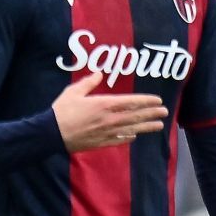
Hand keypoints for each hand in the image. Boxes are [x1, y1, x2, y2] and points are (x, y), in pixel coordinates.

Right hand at [52, 75, 166, 151]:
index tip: (157, 100)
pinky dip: (128, 137)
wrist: (50, 134)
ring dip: (147, 126)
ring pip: (132, 129)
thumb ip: (88, 83)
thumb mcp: (73, 92)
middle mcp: (109, 119)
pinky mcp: (100, 142)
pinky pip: (119, 139)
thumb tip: (99, 73)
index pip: (131, 102)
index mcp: (104, 104)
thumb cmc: (61, 111)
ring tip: (159, 125)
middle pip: (136, 116)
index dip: (146, 101)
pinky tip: (135, 135)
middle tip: (165, 112)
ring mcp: (106, 132)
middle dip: (152, 113)